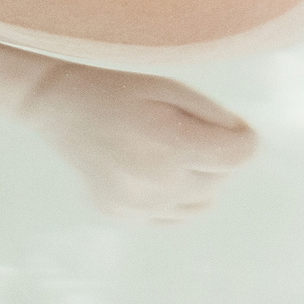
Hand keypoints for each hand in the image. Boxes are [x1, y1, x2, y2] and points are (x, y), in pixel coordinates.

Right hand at [18, 65, 259, 223]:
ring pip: (203, 203)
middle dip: (218, 155)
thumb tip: (243, 143)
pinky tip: (154, 169)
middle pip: (221, 179)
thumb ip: (212, 116)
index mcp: (168, 145)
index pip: (238, 156)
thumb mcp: (170, 88)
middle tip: (187, 129)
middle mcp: (154, 183)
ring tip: (172, 151)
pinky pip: (174, 215)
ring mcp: (135, 205)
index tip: (230, 124)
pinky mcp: (122, 215)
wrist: (59, 106)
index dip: (242, 137)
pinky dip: (176, 195)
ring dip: (200, 179)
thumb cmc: (119, 89)